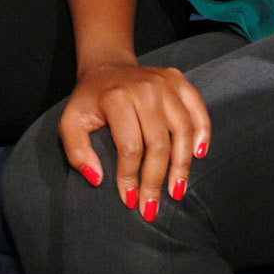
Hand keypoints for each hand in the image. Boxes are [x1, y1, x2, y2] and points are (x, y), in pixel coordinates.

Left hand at [59, 62, 210, 221]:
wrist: (107, 66)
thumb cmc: (90, 100)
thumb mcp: (70, 122)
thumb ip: (76, 152)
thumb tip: (97, 179)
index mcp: (117, 97)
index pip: (130, 147)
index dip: (130, 178)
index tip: (129, 200)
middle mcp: (145, 88)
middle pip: (158, 144)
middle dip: (155, 181)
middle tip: (152, 207)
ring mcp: (165, 83)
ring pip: (182, 131)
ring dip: (181, 166)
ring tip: (176, 191)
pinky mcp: (179, 81)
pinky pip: (198, 111)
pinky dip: (202, 134)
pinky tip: (198, 156)